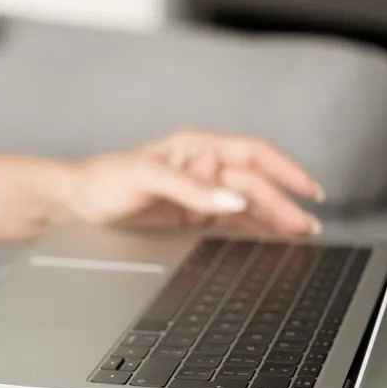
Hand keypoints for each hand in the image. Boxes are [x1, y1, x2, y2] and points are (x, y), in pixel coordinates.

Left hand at [63, 130, 323, 233]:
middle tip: (306, 226)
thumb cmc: (105, 178)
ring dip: (273, 218)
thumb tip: (232, 201)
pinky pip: (231, 222)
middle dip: (283, 203)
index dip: (285, 169)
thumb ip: (189, 188)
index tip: (308, 188)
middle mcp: (204, 167)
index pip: (254, 154)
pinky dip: (252, 230)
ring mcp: (200, 193)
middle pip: (255, 184)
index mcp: (197, 147)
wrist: (78, 203)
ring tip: (299, 235)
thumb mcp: (145, 176)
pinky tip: (268, 240)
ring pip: (248, 204)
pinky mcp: (192, 215)